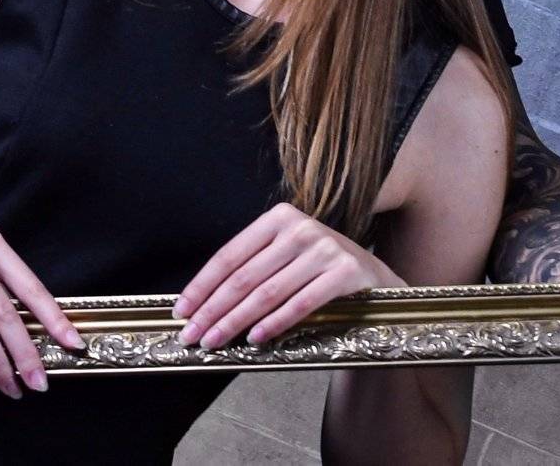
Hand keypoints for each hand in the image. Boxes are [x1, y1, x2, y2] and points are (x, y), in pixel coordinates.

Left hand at [174, 202, 401, 350]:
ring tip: (214, 342)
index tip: (182, 310)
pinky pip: (300, 304)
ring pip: (267, 292)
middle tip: (190, 335)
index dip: (202, 285)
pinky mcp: (345, 271)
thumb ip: (254, 270)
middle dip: (212, 309)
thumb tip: (201, 303)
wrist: (378, 281)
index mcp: (279, 218)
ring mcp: (324, 248)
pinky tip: (254, 339)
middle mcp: (300, 227)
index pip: (230, 255)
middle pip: (244, 276)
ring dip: (235, 321)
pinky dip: (274, 324)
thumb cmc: (320, 272)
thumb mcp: (286, 258)